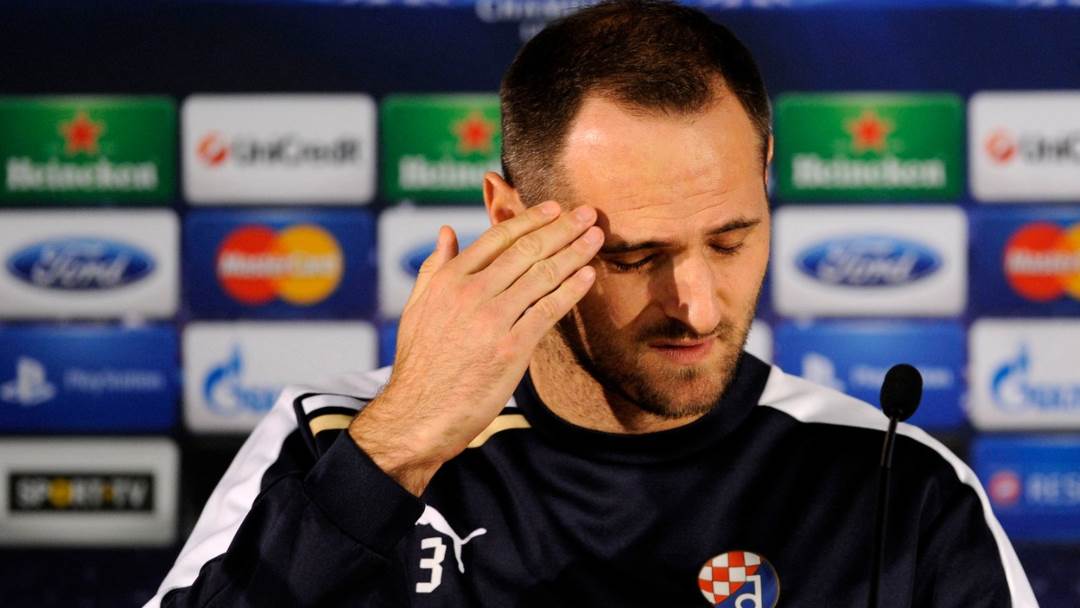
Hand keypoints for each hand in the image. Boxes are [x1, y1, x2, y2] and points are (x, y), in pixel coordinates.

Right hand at [349, 201, 602, 494]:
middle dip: (561, 229)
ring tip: (596, 237)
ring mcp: (493, 319)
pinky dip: (571, 290)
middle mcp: (471, 292)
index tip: (555, 208)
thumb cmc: (419, 364)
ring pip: (542, 275)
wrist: (419, 414)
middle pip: (526, 250)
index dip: (530, 219)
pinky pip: (548, 310)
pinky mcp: (512, 347)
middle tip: (588, 213)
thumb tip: (446, 231)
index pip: (498, 238)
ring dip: (574, 252)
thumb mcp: (417, 308)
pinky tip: (588, 276)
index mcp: (448, 279)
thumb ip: (434, 267)